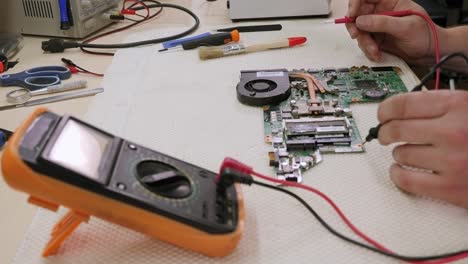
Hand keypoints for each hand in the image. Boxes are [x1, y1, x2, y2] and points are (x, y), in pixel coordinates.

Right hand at [346, 0, 441, 63]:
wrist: (430, 53)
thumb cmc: (425, 35)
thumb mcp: (405, 27)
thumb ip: (383, 23)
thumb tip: (361, 21)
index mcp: (390, 2)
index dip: (355, 4)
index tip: (353, 15)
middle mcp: (381, 12)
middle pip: (357, 14)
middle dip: (355, 26)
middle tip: (357, 35)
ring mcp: (377, 26)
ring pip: (360, 31)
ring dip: (364, 42)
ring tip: (375, 50)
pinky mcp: (376, 39)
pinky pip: (364, 42)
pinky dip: (368, 49)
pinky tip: (377, 53)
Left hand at [377, 90, 467, 207]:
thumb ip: (445, 106)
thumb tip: (405, 110)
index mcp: (459, 105)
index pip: (404, 103)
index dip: (385, 109)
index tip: (382, 114)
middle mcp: (453, 131)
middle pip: (397, 128)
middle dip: (386, 131)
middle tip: (385, 134)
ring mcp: (452, 161)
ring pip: (400, 154)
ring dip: (398, 153)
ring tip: (406, 153)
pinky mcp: (451, 188)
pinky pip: (406, 180)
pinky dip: (398, 175)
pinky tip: (401, 172)